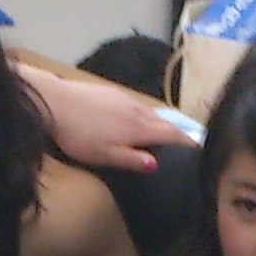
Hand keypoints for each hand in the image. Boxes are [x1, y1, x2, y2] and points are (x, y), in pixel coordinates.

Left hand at [23, 64, 178, 175]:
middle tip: (187, 141)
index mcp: (139, 128)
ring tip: (165, 131)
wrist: (55, 102)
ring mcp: (124, 98)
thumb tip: (156, 164)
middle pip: (164, 121)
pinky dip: (144, 113)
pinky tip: (137, 117)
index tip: (199, 147)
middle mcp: (137, 110)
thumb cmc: (79, 135)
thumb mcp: (105, 155)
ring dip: (161, 121)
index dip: (187, 141)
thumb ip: (131, 159)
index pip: (171, 134)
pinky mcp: (111, 91)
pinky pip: (136, 104)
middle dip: (177, 131)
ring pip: (150, 111)